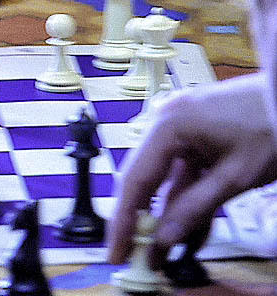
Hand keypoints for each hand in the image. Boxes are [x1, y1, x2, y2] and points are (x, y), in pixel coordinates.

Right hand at [107, 74, 276, 267]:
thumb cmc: (269, 125)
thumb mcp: (233, 177)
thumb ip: (195, 208)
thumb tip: (165, 238)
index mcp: (169, 125)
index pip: (135, 179)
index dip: (123, 219)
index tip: (115, 251)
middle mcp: (167, 121)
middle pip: (143, 177)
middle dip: (140, 219)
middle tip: (135, 255)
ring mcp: (181, 127)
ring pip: (164, 178)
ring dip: (165, 214)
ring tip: (163, 253)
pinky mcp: (196, 134)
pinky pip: (182, 171)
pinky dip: (185, 199)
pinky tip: (190, 231)